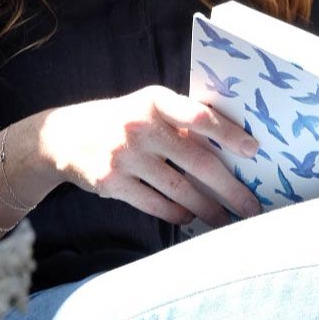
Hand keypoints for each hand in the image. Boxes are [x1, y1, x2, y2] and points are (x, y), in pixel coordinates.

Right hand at [38, 85, 261, 227]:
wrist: (64, 136)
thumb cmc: (122, 120)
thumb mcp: (147, 107)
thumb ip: (181, 120)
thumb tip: (233, 148)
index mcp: (156, 100)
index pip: (200, 116)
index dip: (229, 134)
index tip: (254, 151)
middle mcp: (140, 126)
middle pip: (198, 162)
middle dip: (230, 188)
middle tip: (252, 206)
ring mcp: (125, 156)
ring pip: (180, 190)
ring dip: (208, 209)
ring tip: (225, 219)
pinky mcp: (112, 182)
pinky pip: (156, 204)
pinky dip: (177, 214)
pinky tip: (189, 218)